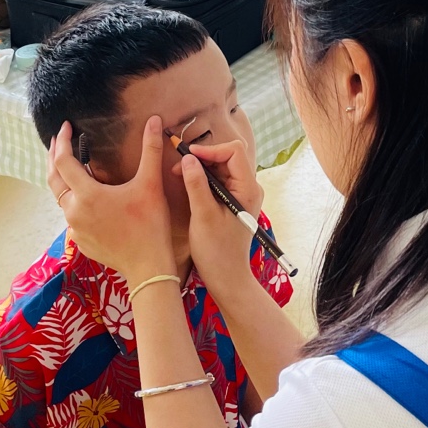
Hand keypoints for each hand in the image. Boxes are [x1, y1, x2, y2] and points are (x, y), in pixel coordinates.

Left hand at [48, 117, 174, 283]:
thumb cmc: (150, 224)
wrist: (148, 266)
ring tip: (70, 167)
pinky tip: (86, 198)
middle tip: (58, 141)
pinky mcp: (81, 242)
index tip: (66, 126)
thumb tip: (153, 119)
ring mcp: (75, 229)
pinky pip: (72, 216)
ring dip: (63, 180)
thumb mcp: (151, 184)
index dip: (63, 141)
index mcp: (87, 194)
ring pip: (62, 199)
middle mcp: (74, 211)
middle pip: (53, 179)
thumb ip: (150, 149)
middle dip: (53, 157)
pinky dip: (74, 201)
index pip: (63, 161)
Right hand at [174, 138, 260, 293]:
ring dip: (200, 168)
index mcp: (248, 188)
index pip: (233, 152)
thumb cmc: (216, 250)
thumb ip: (196, 184)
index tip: (187, 156)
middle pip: (227, 157)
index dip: (210, 149)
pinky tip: (187, 185)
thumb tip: (187, 158)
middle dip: (203, 157)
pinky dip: (203, 179)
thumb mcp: (203, 215)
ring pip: (221, 168)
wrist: (227, 277)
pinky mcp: (233, 201)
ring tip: (178, 175)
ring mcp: (242, 194)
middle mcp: (249, 188)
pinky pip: (219, 181)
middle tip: (178, 167)